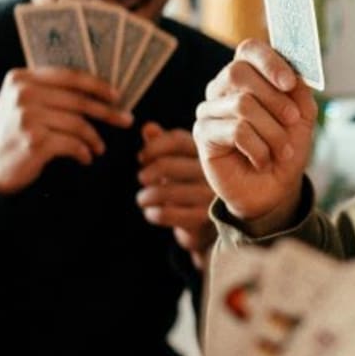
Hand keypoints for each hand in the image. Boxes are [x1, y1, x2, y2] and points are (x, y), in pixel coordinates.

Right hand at [0, 67, 130, 194]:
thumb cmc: (14, 132)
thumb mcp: (22, 103)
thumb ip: (48, 90)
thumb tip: (96, 88)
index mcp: (21, 78)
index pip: (69, 75)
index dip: (97, 85)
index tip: (117, 95)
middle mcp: (22, 94)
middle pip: (78, 100)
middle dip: (107, 112)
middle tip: (127, 120)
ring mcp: (27, 117)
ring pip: (78, 124)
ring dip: (94, 138)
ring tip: (100, 148)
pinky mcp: (34, 141)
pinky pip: (72, 144)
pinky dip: (83, 152)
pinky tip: (86, 158)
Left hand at [136, 123, 216, 266]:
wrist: (212, 227)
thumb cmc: (192, 187)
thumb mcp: (180, 163)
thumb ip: (164, 145)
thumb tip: (148, 127)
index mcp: (208, 154)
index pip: (176, 140)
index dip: (154, 146)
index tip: (142, 157)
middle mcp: (212, 173)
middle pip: (166, 165)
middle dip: (146, 173)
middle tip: (142, 178)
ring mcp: (209, 197)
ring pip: (163, 192)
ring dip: (145, 196)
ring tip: (143, 199)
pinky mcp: (202, 220)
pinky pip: (166, 213)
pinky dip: (152, 213)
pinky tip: (151, 213)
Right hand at [192, 40, 317, 236]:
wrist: (274, 189)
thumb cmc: (284, 149)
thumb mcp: (302, 117)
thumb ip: (299, 91)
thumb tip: (294, 74)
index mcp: (247, 76)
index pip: (248, 49)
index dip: (269, 61)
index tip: (290, 82)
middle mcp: (223, 88)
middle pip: (238, 71)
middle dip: (274, 98)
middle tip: (292, 120)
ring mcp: (209, 110)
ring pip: (242, 105)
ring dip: (273, 131)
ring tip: (283, 150)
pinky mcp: (202, 134)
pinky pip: (235, 130)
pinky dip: (259, 148)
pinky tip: (262, 160)